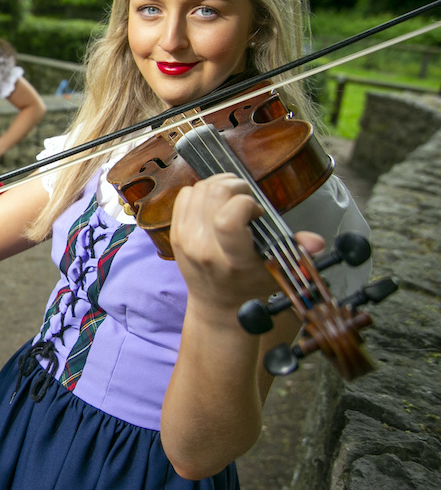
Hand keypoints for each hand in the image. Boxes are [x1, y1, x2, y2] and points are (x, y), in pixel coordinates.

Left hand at [169, 173, 324, 317]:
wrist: (217, 303)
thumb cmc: (250, 284)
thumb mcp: (278, 271)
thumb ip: (297, 252)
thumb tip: (316, 242)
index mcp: (232, 260)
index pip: (227, 220)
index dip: (245, 203)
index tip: (256, 211)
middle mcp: (204, 249)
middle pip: (214, 194)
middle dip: (236, 187)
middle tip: (247, 201)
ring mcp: (185, 240)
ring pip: (199, 189)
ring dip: (220, 185)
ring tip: (233, 199)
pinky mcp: (174, 233)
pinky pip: (184, 194)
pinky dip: (202, 191)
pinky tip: (216, 203)